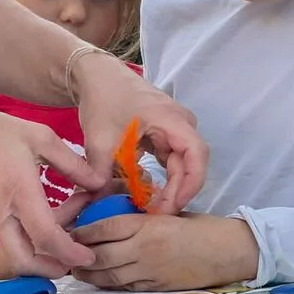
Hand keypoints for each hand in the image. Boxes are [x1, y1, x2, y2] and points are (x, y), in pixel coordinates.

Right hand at [0, 92, 99, 276]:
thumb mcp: (40, 137)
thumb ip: (72, 164)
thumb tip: (99, 183)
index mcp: (18, 192)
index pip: (46, 237)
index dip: (70, 253)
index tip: (88, 257)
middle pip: (24, 261)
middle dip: (51, 269)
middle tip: (75, 262)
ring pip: (16, 247)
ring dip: (42, 243)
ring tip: (67, 213)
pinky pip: (6, 234)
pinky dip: (26, 231)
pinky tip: (42, 209)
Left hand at [70, 213, 259, 291]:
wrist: (228, 251)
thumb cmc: (201, 227)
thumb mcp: (169, 214)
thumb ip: (143, 219)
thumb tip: (114, 220)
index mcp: (148, 225)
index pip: (106, 228)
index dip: (84, 232)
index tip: (69, 232)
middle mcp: (144, 249)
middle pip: (101, 256)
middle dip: (80, 258)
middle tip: (65, 256)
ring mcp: (149, 271)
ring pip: (110, 276)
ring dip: (90, 276)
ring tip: (77, 272)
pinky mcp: (156, 287)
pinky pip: (125, 287)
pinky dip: (110, 284)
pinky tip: (102, 281)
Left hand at [73, 53, 207, 214]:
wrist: (97, 76)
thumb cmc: (103, 100)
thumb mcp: (98, 140)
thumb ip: (100, 174)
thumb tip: (97, 206)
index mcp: (172, 120)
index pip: (196, 156)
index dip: (189, 185)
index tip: (170, 208)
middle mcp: (180, 124)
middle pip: (190, 164)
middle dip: (177, 192)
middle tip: (156, 216)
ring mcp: (174, 129)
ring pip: (181, 164)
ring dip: (171, 187)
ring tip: (153, 210)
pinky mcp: (164, 134)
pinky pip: (171, 160)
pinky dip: (163, 178)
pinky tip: (148, 194)